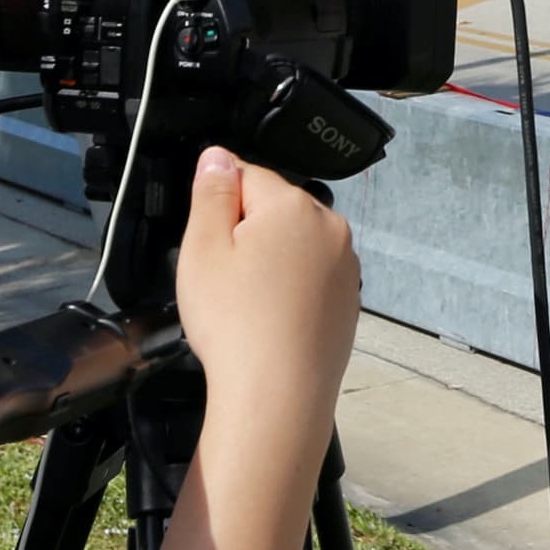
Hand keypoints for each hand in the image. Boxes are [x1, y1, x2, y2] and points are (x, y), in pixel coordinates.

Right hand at [176, 146, 358, 411]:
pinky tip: (267, 318)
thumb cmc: (237, 326)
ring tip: (244, 303)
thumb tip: (217, 156)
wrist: (277, 394)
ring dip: (268, 261)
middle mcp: (329, 228)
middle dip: (244, 231)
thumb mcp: (203, 247)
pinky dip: (288, 289)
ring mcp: (344, 266)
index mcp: (294, 206)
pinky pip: (309, 278)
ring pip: (293, 244)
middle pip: (274, 208)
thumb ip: (210, 192)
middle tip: (221, 276)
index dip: (217, 203)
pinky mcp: (347, 299)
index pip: (246, 174)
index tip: (205, 237)